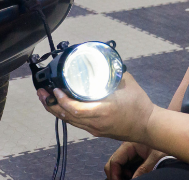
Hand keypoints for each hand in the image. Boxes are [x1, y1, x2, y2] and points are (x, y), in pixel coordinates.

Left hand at [36, 72, 154, 142]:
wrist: (148, 126)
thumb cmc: (140, 105)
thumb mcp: (127, 83)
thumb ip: (113, 70)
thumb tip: (102, 56)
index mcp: (105, 110)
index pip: (77, 110)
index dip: (63, 101)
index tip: (55, 90)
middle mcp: (97, 123)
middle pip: (67, 117)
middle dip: (50, 105)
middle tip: (41, 92)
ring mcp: (95, 129)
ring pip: (69, 121)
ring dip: (54, 109)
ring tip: (44, 97)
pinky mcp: (95, 131)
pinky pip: (75, 123)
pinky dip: (64, 114)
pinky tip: (58, 105)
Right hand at [104, 142, 166, 179]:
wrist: (172, 139)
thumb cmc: (164, 145)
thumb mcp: (155, 158)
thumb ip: (143, 169)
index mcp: (128, 145)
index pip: (114, 160)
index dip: (114, 174)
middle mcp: (126, 148)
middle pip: (113, 163)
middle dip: (116, 175)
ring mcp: (129, 152)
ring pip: (118, 165)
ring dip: (121, 174)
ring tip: (130, 179)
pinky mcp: (134, 156)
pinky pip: (125, 166)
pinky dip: (126, 173)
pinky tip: (133, 176)